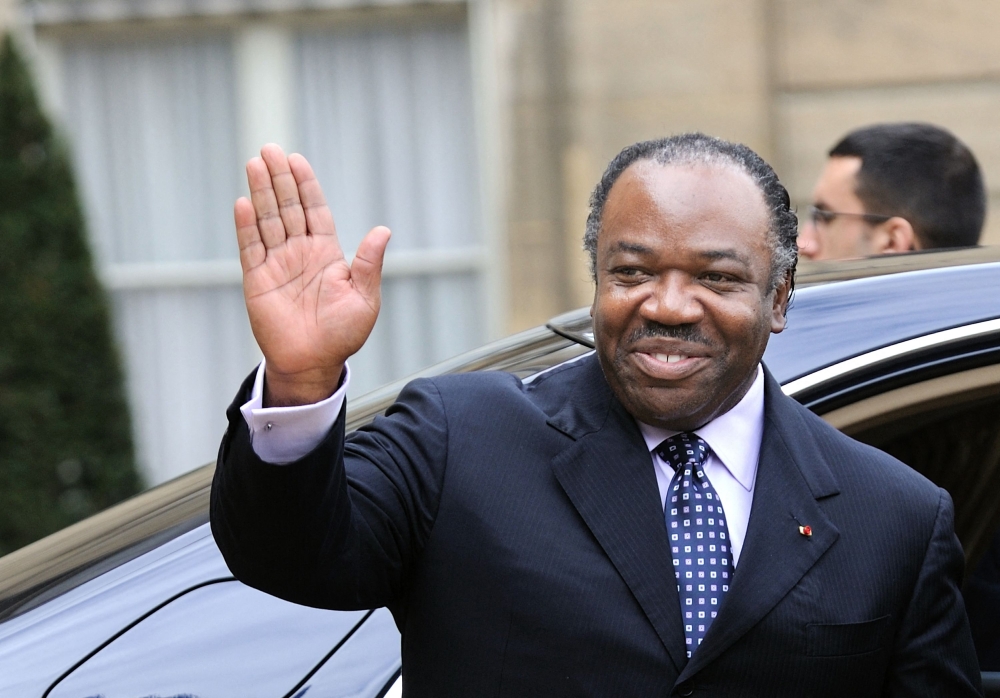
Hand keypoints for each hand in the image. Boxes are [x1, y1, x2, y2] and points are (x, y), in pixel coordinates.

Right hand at [236, 144, 389, 405]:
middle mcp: (299, 253)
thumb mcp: (364, 298)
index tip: (297, 160)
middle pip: (287, 207)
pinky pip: (251, 248)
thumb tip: (383, 231)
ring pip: (267, 220)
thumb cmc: (343, 334)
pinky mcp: (257, 280)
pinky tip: (243, 203)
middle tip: (270, 150)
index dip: (306, 185)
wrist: (314, 364)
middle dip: (279, 179)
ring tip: (254, 163)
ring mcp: (277, 264)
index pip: (314, 210)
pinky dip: (247, 226)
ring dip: (261, 192)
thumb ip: (368, 263)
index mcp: (326, 253)